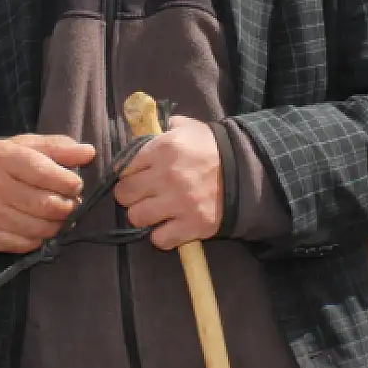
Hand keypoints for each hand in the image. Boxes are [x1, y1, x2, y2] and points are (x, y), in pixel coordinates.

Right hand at [0, 135, 94, 254]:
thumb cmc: (4, 164)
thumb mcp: (27, 147)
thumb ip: (59, 148)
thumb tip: (88, 152)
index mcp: (1, 156)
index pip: (45, 172)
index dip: (69, 182)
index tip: (75, 184)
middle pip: (45, 204)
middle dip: (67, 206)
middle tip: (71, 203)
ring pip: (39, 228)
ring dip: (58, 225)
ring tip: (59, 215)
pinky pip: (26, 244)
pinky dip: (40, 237)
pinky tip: (39, 226)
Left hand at [114, 116, 222, 250]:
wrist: (245, 172)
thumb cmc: (212, 148)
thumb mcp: (188, 128)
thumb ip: (163, 128)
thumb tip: (144, 129)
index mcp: (162, 149)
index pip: (122, 168)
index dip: (127, 173)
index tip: (135, 176)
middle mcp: (167, 176)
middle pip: (124, 194)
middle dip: (130, 195)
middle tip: (142, 194)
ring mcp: (179, 203)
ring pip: (136, 218)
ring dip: (143, 216)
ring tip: (154, 211)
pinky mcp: (192, 225)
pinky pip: (160, 239)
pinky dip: (162, 235)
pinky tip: (169, 226)